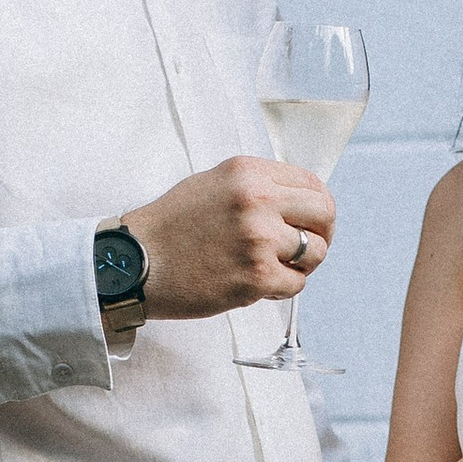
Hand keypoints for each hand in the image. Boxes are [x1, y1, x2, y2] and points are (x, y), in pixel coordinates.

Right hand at [123, 160, 333, 318]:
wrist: (137, 262)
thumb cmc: (171, 227)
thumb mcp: (214, 183)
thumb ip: (257, 186)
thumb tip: (299, 199)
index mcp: (248, 173)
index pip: (311, 183)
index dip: (318, 206)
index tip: (313, 220)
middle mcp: (257, 200)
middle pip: (324, 213)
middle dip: (322, 233)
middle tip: (308, 247)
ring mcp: (259, 239)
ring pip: (315, 253)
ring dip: (301, 264)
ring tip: (275, 267)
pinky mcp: (256, 276)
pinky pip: (296, 285)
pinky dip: (282, 288)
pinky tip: (258, 284)